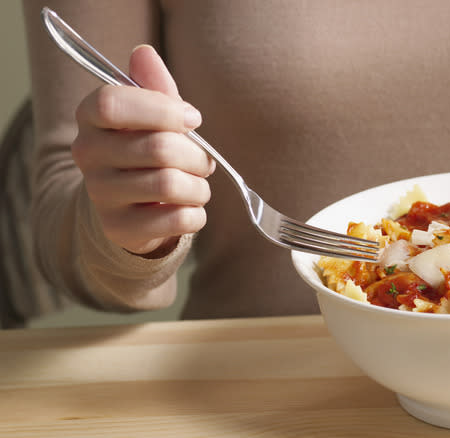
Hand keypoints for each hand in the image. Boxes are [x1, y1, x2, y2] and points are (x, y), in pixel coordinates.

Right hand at [72, 45, 214, 255]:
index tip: (193, 119)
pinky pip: (176, 219)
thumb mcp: (153, 114)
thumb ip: (153, 85)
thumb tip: (144, 52)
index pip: (113, 103)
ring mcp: (100, 194)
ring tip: (197, 185)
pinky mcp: (119, 228)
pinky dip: (196, 213)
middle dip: (196, 155)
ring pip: (170, 184)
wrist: (131, 206)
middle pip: (158, 148)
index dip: (163, 110)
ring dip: (199, 186)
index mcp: (91, 117)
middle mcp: (87, 154)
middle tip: (203, 161)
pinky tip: (189, 208)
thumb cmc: (148, 150)